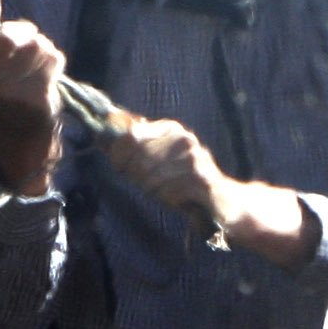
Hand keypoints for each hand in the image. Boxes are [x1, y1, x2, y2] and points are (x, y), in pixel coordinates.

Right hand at [0, 0, 64, 194]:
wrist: (19, 127)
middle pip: (10, 38)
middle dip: (21, 31)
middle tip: (22, 38)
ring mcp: (13, 91)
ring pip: (36, 44)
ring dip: (38, 45)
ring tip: (32, 61)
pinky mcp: (39, 95)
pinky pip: (53, 56)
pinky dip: (52, 58)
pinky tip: (44, 73)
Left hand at [101, 116, 319, 262]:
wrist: (223, 199)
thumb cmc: (184, 181)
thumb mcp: (160, 160)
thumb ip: (135, 147)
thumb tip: (104, 134)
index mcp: (171, 128)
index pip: (130, 136)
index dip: (119, 155)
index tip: (120, 168)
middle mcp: (183, 138)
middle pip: (138, 159)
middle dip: (135, 176)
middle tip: (145, 185)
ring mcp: (194, 158)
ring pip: (151, 177)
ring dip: (152, 190)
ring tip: (163, 192)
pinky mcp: (201, 179)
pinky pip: (167, 191)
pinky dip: (167, 198)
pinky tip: (176, 199)